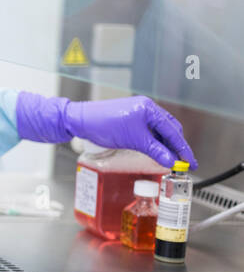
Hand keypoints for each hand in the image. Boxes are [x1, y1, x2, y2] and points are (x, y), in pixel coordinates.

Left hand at [16, 92, 196, 168]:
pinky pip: (148, 133)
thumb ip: (154, 150)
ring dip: (165, 146)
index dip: (182, 148)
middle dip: (176, 147)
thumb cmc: (103, 124)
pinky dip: (154, 143)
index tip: (190, 161)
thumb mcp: (133, 139)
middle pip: (169, 130)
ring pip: (158, 132)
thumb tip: (171, 161)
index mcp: (149, 109)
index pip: (172, 131)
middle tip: (183, 163)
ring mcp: (137, 114)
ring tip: (171, 160)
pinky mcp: (130, 121)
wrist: (80, 120)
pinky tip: (157, 153)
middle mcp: (146, 109)